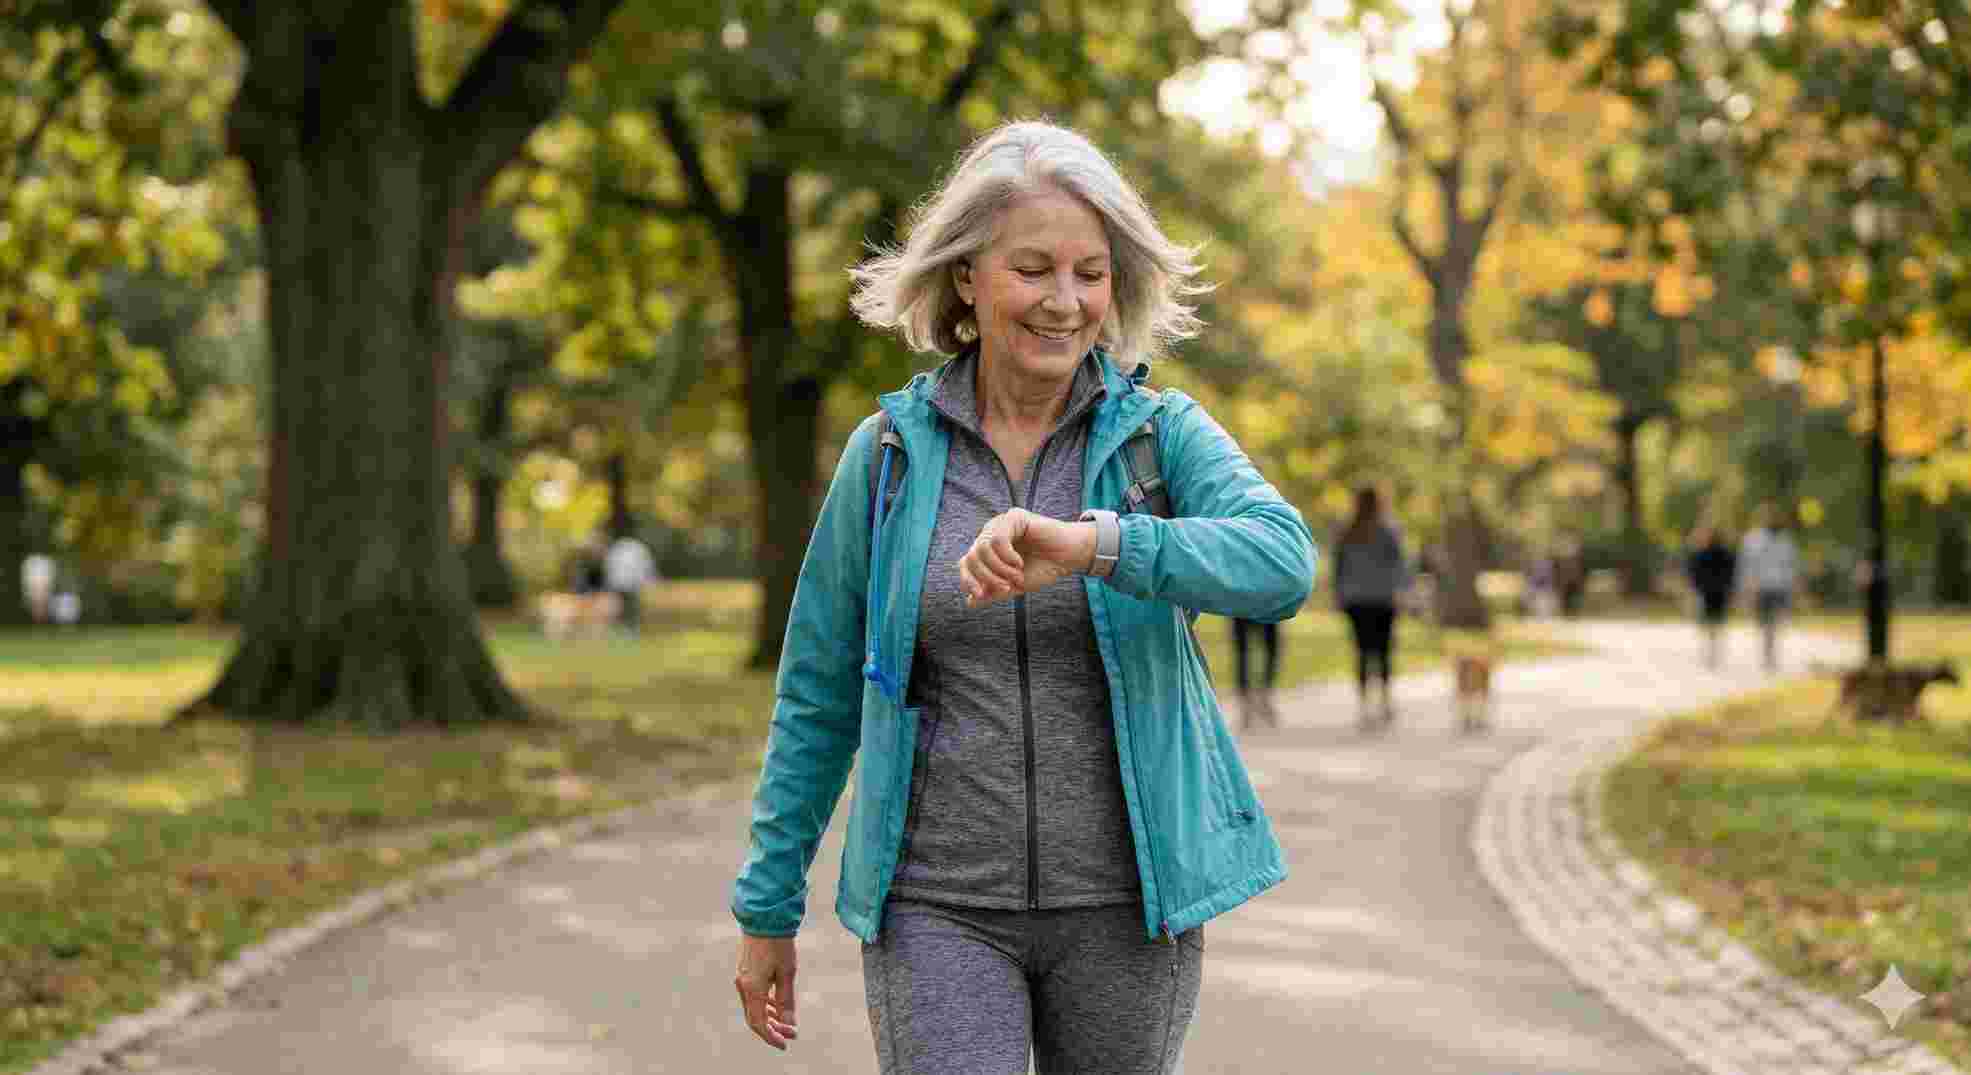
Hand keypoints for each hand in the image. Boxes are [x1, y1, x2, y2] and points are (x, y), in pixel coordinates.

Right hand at [735, 933, 798, 1049]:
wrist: (764, 918)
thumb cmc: (778, 944)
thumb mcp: (787, 973)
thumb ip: (787, 1001)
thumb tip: (790, 1024)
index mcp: (752, 988)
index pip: (759, 1023)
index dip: (771, 1037)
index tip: (785, 1044)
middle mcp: (743, 986)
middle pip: (755, 1017)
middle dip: (773, 1029)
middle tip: (791, 1034)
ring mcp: (742, 978)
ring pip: (754, 1006)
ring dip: (770, 1017)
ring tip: (788, 1022)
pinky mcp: (745, 971)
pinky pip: (753, 995)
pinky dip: (765, 1004)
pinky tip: (778, 1006)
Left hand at [959, 508, 1095, 608]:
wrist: (1069, 558)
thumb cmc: (1044, 568)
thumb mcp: (1014, 586)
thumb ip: (993, 592)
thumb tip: (970, 602)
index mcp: (988, 549)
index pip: (965, 563)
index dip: (968, 580)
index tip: (981, 596)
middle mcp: (991, 534)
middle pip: (971, 557)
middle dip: (987, 578)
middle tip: (1007, 588)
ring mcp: (1001, 523)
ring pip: (982, 548)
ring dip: (999, 569)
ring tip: (1017, 576)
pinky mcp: (1013, 517)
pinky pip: (998, 539)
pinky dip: (1007, 557)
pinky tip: (1019, 563)